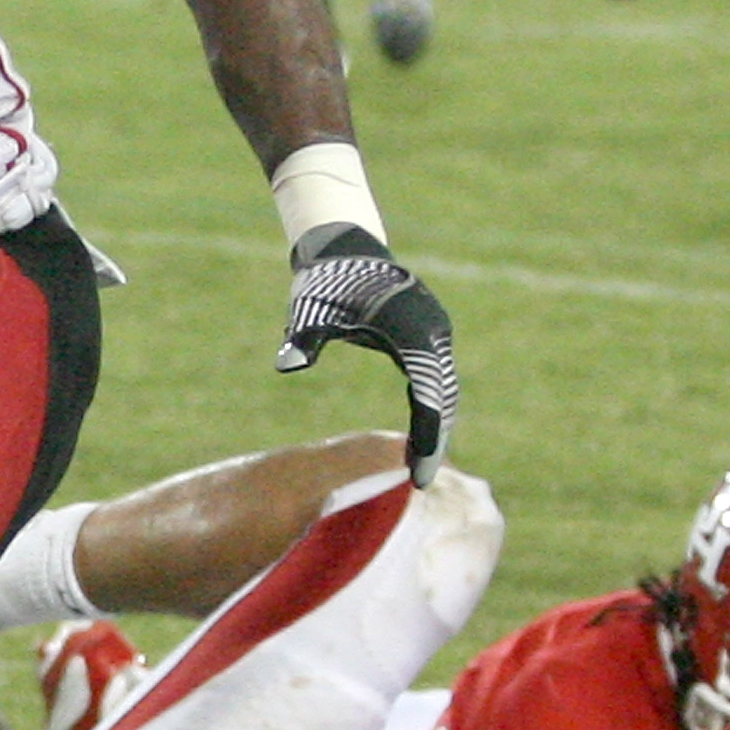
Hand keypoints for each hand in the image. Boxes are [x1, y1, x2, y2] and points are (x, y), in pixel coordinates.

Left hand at [276, 224, 457, 488]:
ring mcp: (434, 332)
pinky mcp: (428, 335)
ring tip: (419, 468)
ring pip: (443, 389)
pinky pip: (435, 379)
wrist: (343, 248)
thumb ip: (303, 339)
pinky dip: (430, 408)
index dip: (427, 437)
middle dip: (435, 439)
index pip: (428, 394)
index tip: (418, 473)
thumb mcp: (310, 309)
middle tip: (421, 481)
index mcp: (412, 330)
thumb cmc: (325, 282)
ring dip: (436, 426)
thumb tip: (285, 364)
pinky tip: (416, 438)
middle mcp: (432, 331)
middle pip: (444, 397)